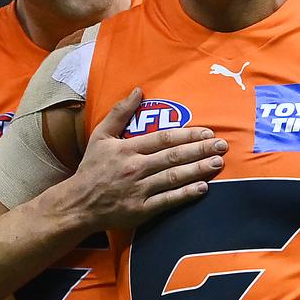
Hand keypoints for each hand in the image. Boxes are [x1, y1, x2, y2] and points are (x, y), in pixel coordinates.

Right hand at [56, 88, 227, 231]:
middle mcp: (135, 168)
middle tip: (222, 146)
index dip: (187, 134)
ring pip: (173, 177)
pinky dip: (185, 194)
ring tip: (217, 163)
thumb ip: (119, 112)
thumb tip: (138, 89)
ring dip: (198, 170)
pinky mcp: (141, 210)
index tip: (207, 132)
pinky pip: (167, 201)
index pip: (163, 138)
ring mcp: (139, 190)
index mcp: (127, 148)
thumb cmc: (92, 168)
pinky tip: (202, 188)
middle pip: (173, 156)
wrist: (77, 204)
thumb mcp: (100, 136)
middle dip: (200, 150)